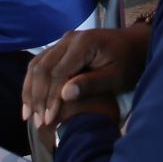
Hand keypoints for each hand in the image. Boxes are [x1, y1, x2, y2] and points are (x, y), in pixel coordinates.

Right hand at [22, 24, 151, 128]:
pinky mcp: (60, 48)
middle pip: (42, 68)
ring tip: (28, 115)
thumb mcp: (116, 77)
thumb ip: (91, 84)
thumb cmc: (128, 63)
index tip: (48, 120)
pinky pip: (40, 64)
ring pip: (36, 65)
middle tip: (37, 122)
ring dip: (30, 90)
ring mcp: (63, 42)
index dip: (51, 97)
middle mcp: (69, 39)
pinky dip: (32, 83)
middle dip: (37, 97)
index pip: (59, 72)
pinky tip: (31, 102)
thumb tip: (65, 95)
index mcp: (84, 43)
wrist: (134, 46)